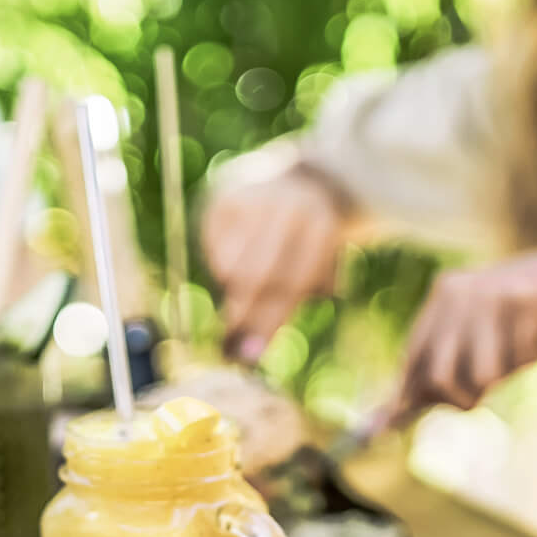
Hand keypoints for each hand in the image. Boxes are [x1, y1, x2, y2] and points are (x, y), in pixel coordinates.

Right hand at [204, 167, 351, 361]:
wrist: (293, 182)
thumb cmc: (307, 244)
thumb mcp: (315, 268)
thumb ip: (289, 305)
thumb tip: (248, 352)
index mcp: (321, 225)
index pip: (292, 283)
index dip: (268, 321)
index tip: (250, 355)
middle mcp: (288, 207)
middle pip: (258, 275)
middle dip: (243, 316)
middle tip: (229, 348)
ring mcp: (255, 198)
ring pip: (232, 265)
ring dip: (234, 292)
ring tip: (243, 297)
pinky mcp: (225, 198)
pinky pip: (214, 249)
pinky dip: (222, 267)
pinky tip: (237, 261)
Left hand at [389, 242, 536, 417]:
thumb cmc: (518, 318)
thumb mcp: (478, 332)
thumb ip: (443, 366)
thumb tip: (394, 413)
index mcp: (443, 295)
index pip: (414, 356)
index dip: (403, 395)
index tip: (386, 427)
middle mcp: (461, 290)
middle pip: (441, 377)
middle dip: (461, 399)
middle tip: (480, 397)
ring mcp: (493, 293)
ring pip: (485, 375)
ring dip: (506, 373)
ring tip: (519, 347)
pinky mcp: (527, 300)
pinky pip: (522, 359)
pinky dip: (532, 356)